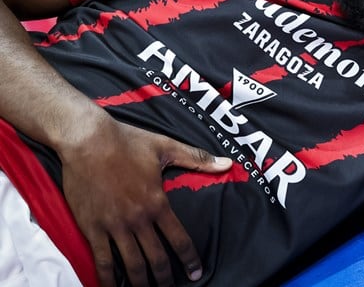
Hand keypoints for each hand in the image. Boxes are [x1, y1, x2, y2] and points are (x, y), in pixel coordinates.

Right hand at [59, 115, 231, 286]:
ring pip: (131, 264)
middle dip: (165, 278)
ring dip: (141, 282)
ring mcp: (114, 225)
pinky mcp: (92, 228)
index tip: (196, 272)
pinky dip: (108, 278)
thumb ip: (197, 159)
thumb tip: (227, 163)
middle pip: (156, 258)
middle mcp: (138, 219)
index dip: (190, 259)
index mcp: (158, 203)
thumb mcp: (166, 147)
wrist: (87, 140)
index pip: (179, 239)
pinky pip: (102, 260)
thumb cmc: (127, 142)